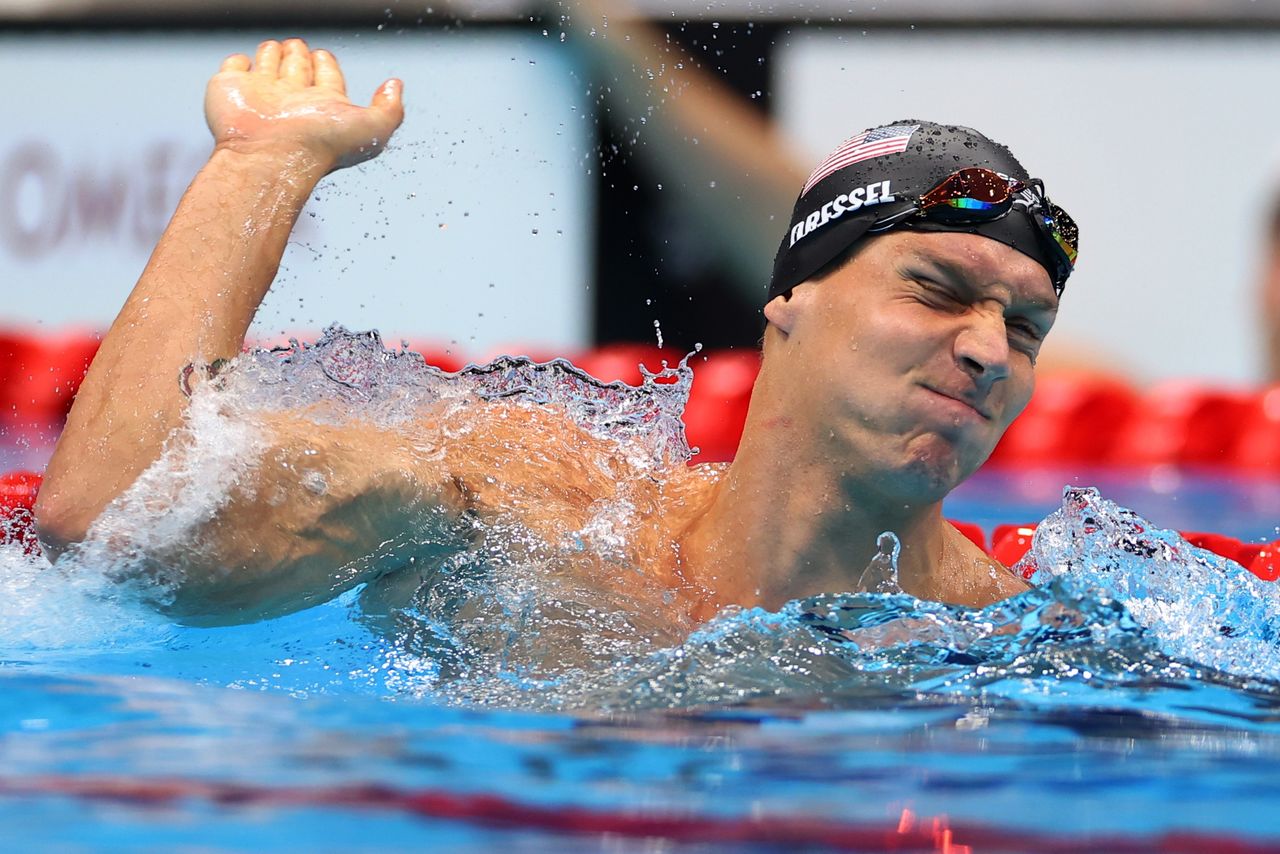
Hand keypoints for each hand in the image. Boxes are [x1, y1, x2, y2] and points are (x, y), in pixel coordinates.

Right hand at [205, 38, 404, 171]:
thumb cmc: (319, 147)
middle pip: (297, 65)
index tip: (324, 57)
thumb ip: (390, 109)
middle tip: (298, 48)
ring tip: (278, 49)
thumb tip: (395, 85)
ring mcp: (261, 93)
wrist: (269, 156)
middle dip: (299, 54)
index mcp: (323, 105)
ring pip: (269, 62)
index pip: (326, 75)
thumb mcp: (372, 129)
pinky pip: (235, 67)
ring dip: (274, 52)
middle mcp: (292, 99)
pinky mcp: (230, 87)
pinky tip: (246, 65)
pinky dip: (240, 63)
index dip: (326, 63)